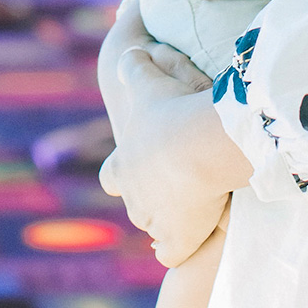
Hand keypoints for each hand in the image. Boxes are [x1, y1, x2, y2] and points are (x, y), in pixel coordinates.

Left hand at [98, 36, 249, 263]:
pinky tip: (190, 246)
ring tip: (186, 218)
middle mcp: (133, 196)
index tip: (135, 172)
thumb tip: (129, 53)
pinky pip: (173, 255)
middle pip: (134, 205)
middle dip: (147, 202)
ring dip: (166, 225)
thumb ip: (136, 67)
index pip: (112, 175)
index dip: (123, 173)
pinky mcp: (179, 239)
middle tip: (168, 195)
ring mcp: (154, 220)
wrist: (195, 146)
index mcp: (123, 163)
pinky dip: (179, 252)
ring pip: (153, 229)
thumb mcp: (148, 81)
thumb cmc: (171, 112)